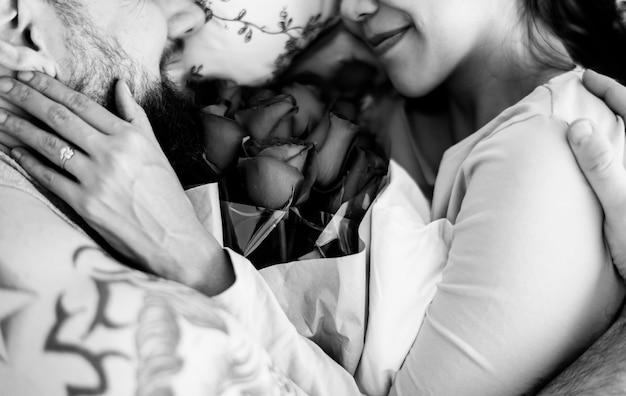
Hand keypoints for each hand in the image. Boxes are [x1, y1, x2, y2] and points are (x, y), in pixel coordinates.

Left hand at [0, 71, 232, 294]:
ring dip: (19, 127)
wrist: (173, 238)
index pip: (82, 104)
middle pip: (60, 118)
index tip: (29, 75)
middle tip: (5, 85)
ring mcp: (96, 179)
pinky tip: (14, 151)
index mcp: (130, 137)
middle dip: (27, 97)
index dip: (51, 86)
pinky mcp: (84, 203)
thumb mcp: (156, 150)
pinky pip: (49, 177)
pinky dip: (28, 162)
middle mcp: (112, 154)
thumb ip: (135, 116)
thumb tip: (120, 86)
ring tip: (1, 115)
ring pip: (48, 145)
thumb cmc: (166, 194)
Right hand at [567, 70, 625, 277]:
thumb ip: (603, 167)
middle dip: (608, 103)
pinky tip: (585, 162)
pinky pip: (618, 167)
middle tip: (580, 95)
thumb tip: (577, 127)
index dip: (610, 88)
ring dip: (606, 128)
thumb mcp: (623, 208)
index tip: (584, 76)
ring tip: (578, 122)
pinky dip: (602, 154)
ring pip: (625, 145)